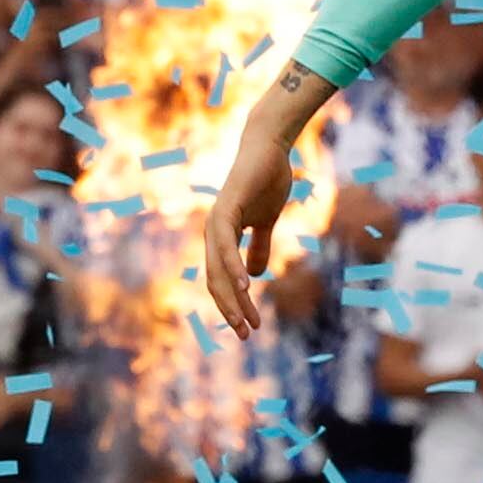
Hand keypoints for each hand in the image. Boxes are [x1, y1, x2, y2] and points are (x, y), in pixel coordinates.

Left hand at [200, 138, 295, 338]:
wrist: (269, 147)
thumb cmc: (267, 180)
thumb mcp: (266, 222)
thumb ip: (259, 246)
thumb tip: (255, 274)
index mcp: (222, 238)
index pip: (222, 282)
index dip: (234, 306)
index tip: (249, 328)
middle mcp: (213, 234)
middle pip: (216, 283)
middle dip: (232, 311)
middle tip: (247, 335)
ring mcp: (216, 221)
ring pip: (219, 270)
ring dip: (232, 298)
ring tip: (245, 321)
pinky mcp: (226, 209)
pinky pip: (227, 244)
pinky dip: (233, 266)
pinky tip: (245, 285)